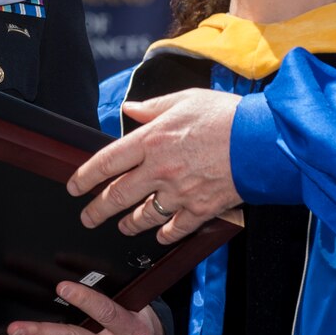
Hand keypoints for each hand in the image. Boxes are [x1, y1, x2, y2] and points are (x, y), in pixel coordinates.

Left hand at [67, 88, 243, 243]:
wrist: (260, 139)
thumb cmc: (226, 116)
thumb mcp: (185, 99)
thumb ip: (153, 108)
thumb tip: (131, 110)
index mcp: (152, 140)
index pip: (106, 162)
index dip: (85, 176)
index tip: (74, 186)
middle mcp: (160, 170)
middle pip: (117, 196)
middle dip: (97, 210)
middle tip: (88, 217)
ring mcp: (179, 193)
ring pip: (143, 216)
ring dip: (128, 223)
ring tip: (122, 225)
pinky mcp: (200, 209)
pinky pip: (175, 229)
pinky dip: (164, 235)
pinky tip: (159, 235)